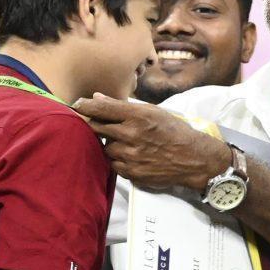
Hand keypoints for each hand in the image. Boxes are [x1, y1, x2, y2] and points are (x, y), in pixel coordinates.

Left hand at [72, 95, 231, 191]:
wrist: (193, 158)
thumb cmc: (173, 130)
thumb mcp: (152, 111)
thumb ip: (123, 106)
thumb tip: (96, 97)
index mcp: (138, 116)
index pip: (102, 108)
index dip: (86, 106)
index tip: (76, 104)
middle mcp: (132, 135)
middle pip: (97, 128)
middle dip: (94, 125)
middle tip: (96, 123)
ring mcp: (131, 155)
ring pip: (105, 147)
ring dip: (110, 144)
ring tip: (126, 142)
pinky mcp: (131, 173)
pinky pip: (113, 164)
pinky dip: (117, 159)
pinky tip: (130, 155)